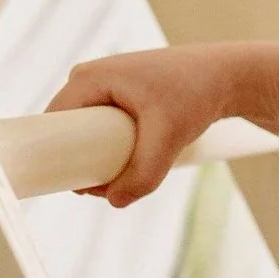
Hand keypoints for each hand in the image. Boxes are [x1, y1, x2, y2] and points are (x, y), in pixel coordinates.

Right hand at [46, 43, 242, 205]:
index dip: (57, 159)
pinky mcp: (115, 95)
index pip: (53, 126)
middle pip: (67, 133)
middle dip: (81, 165)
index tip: (78, 186)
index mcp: (87, 79)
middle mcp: (87, 78)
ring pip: (84, 135)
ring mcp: (101, 85)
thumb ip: (144, 174)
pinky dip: (108, 151)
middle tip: (108, 187)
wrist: (225, 76)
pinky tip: (123, 168)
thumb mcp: (169, 137)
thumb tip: (114, 201)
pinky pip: (97, 130)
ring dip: (96, 161)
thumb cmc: (196, 95)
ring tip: (122, 179)